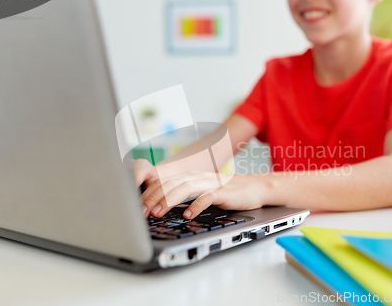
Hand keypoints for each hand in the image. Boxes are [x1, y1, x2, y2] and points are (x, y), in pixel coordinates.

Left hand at [133, 160, 267, 218]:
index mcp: (190, 176)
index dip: (149, 193)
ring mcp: (211, 183)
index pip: (165, 181)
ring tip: (158, 212)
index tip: (137, 207)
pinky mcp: (223, 191)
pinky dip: (197, 205)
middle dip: (153, 197)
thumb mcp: (202, 192)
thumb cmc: (227, 193)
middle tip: (142, 212)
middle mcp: (198, 177)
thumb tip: (161, 207)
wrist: (255, 188)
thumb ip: (184, 196)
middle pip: (170, 183)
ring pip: (185, 187)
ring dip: (169, 200)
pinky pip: (207, 196)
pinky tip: (188, 214)